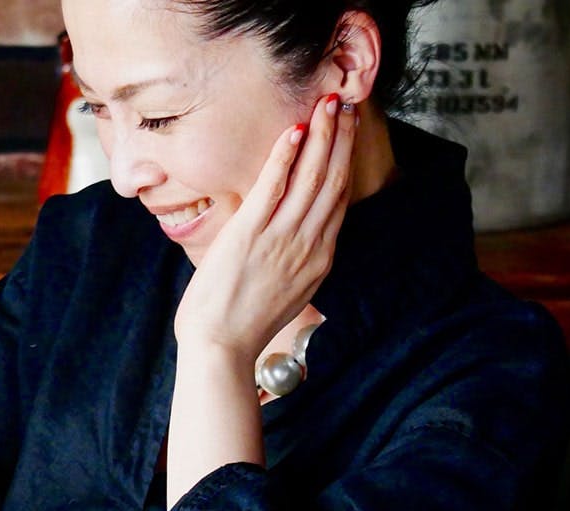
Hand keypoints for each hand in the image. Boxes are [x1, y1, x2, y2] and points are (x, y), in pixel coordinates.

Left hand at [173, 92, 356, 362]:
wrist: (220, 349)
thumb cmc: (241, 325)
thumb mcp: (282, 290)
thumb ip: (292, 258)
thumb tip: (284, 232)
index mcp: (318, 259)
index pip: (339, 200)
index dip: (346, 161)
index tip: (349, 132)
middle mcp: (308, 245)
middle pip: (334, 180)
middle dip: (342, 138)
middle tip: (346, 102)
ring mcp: (281, 239)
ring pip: (312, 177)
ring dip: (322, 135)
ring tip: (328, 103)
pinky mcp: (251, 236)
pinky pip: (274, 187)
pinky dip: (286, 156)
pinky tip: (294, 129)